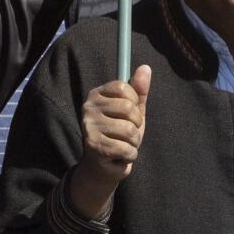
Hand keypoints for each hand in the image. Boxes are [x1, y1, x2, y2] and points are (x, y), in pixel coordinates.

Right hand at [69, 65, 149, 219]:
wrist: (103, 166)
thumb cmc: (119, 134)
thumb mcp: (133, 111)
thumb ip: (139, 91)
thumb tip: (146, 67)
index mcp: (96, 95)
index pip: (124, 87)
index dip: (134, 102)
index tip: (130, 112)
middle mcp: (88, 108)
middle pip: (129, 109)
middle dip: (136, 125)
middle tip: (126, 133)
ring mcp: (89, 127)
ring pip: (129, 131)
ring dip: (133, 142)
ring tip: (123, 144)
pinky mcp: (93, 146)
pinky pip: (127, 148)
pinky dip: (130, 155)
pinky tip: (119, 156)